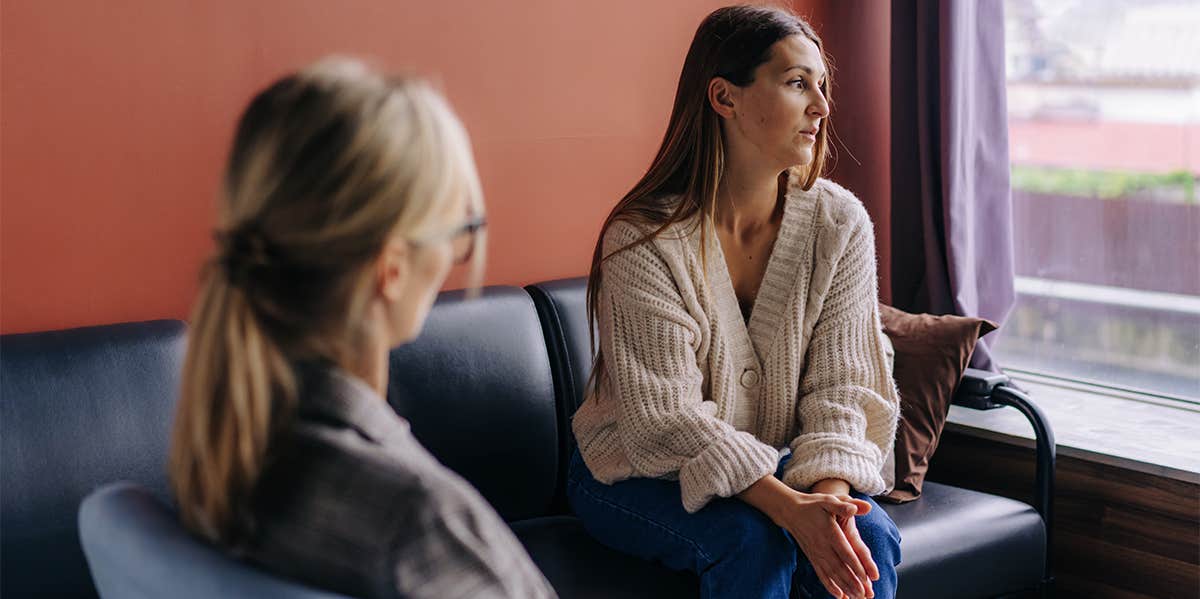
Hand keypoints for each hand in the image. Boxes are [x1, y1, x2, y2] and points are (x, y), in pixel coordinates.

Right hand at [738, 476, 875, 598]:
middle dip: (852, 582)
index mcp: (829, 532)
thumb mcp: (828, 500)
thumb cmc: (813, 504)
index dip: (855, 565)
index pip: (845, 552)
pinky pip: (821, 574)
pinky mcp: (812, 557)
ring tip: (856, 598)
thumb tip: (862, 508)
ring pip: (831, 574)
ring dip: (844, 587)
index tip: (866, 578)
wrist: (790, 510)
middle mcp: (822, 546)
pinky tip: (838, 595)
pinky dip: (830, 586)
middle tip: (865, 594)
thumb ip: (844, 505)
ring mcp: (816, 553)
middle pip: (839, 567)